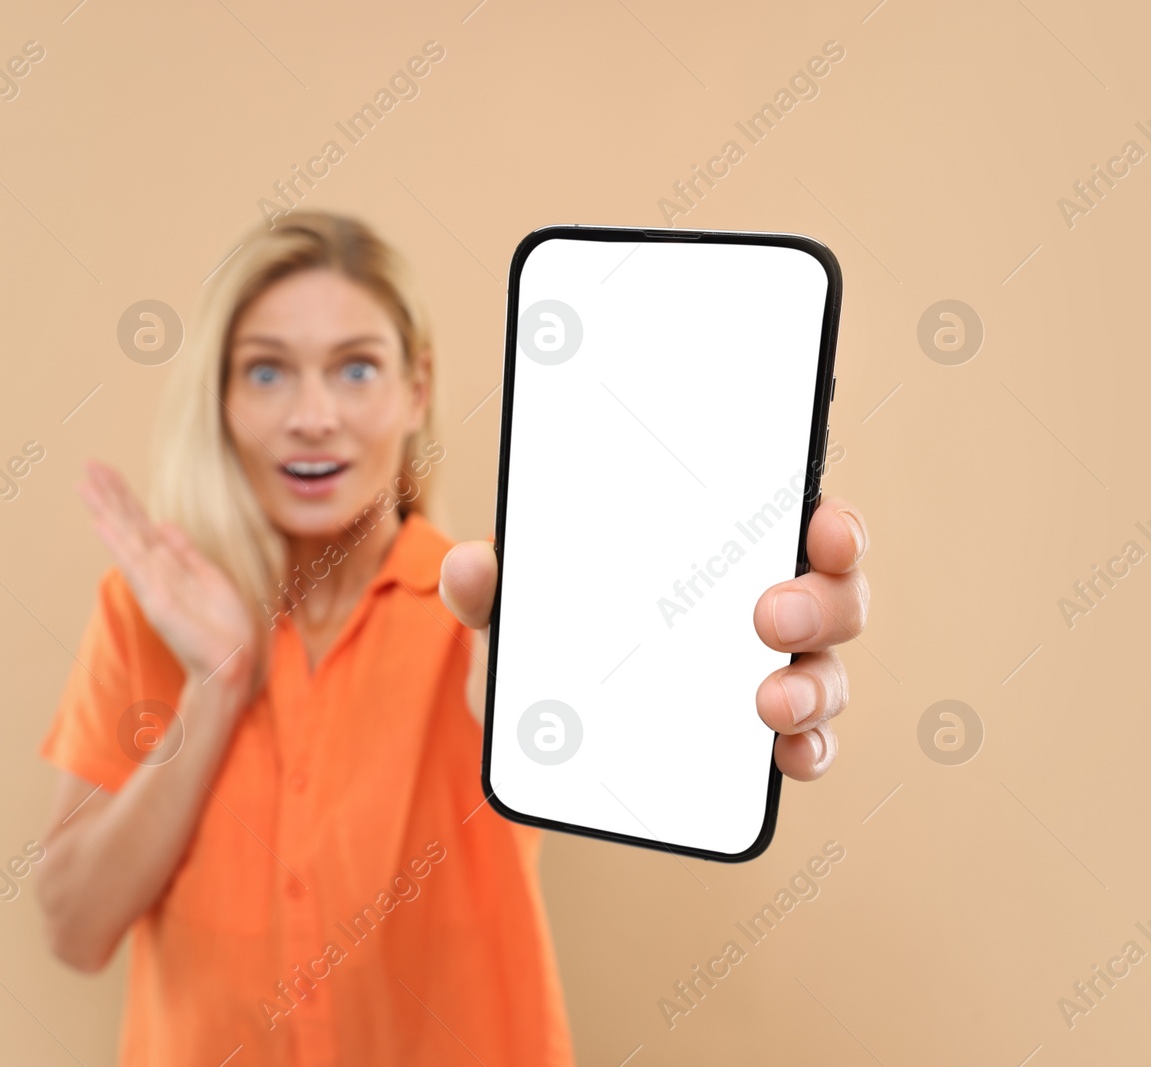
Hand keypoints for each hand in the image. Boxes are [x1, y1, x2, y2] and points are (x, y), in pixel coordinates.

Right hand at [77, 460, 255, 691]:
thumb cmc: (223, 624)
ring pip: (126, 536)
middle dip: (109, 493)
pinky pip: (134, 563)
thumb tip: (165, 524)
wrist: (231, 659)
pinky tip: (101, 522)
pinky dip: (117, 542)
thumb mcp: (208, 576)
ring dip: (105, 509)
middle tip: (87, 464)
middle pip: (128, 523)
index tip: (106, 471)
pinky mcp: (155, 597)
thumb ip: (185, 551)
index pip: (141, 521)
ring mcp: (152, 582)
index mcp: (168, 563)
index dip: (124, 496)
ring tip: (84, 483)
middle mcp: (155, 569)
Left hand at [438, 496, 869, 781]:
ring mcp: (766, 672)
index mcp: (712, 545)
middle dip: (817, 601)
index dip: (827, 519)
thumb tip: (468, 567)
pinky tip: (787, 757)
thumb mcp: (510, 610)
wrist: (530, 726)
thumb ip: (489, 586)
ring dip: (812, 686)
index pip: (794, 517)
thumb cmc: (543, 637)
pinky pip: (805, 742)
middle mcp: (758, 602)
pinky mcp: (756, 738)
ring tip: (769, 703)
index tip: (819, 527)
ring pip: (826, 670)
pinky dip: (807, 750)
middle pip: (830, 592)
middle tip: (769, 616)